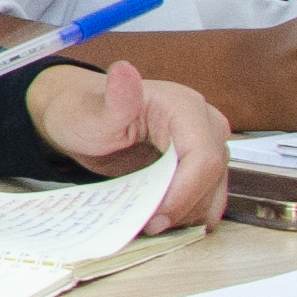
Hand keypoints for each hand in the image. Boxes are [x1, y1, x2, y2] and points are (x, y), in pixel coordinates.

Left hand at [26, 59, 232, 229]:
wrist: (82, 119)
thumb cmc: (85, 113)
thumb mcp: (92, 112)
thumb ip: (114, 100)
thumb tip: (124, 71)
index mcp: (183, 106)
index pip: (203, 157)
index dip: (186, 192)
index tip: (158, 217)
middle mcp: (203, 122)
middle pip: (212, 175)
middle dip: (184, 206)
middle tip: (149, 225)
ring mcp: (204, 143)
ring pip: (214, 187)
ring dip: (188, 213)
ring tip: (152, 223)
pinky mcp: (198, 162)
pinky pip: (207, 192)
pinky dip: (189, 211)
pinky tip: (168, 220)